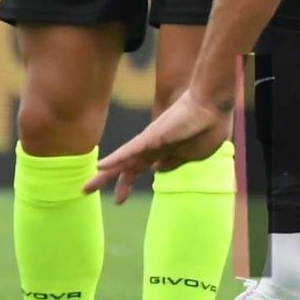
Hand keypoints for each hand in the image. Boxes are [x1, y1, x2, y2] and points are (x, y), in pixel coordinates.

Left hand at [88, 90, 233, 203]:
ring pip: (123, 160)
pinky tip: (101, 166)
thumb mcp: (195, 152)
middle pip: (127, 166)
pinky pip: (130, 150)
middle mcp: (153, 147)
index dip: (128, 180)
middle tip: (88, 190)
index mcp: (165, 151)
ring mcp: (151, 141)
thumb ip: (175, 161)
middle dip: (109, 180)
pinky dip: (116, 159)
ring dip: (105, 174)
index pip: (141, 168)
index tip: (119, 195)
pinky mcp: (152, 136)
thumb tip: (158, 169)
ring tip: (86, 188)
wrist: (213, 104)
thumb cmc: (210, 125)